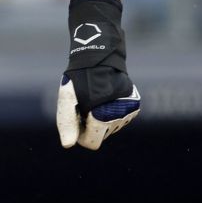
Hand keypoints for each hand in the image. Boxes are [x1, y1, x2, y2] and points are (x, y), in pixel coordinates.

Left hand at [56, 0, 140, 150]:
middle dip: (92, 125)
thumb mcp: (67, 100)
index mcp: (101, 117)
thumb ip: (66, 122)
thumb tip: (68, 144)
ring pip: (111, 128)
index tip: (78, 116)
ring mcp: (129, 111)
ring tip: (97, 98)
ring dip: (102, 117)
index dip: (81, 133)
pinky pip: (120, 118)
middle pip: (101, 136)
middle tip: (86, 106)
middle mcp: (119, 116)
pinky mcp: (135, 106)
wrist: (100, 57)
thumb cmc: (79, 79)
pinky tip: (107, 97)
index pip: (91, 143)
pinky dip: (112, 111)